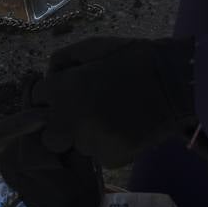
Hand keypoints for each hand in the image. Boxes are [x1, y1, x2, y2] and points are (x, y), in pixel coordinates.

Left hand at [0, 37, 195, 206]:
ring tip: (104, 117)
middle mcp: (70, 123)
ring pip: (75, 146)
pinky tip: (118, 128)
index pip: (36, 100)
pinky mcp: (111, 160)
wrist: (172, 82)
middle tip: (76, 113)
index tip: (62, 90)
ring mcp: (90, 145)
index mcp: (62, 92)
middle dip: (58, 125)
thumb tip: (50, 77)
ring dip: (82, 134)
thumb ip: (62, 61)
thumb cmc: (129, 57)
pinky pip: (97, 154)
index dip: (49, 93)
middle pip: (49, 136)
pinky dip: (102, 144)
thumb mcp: (90, 46)